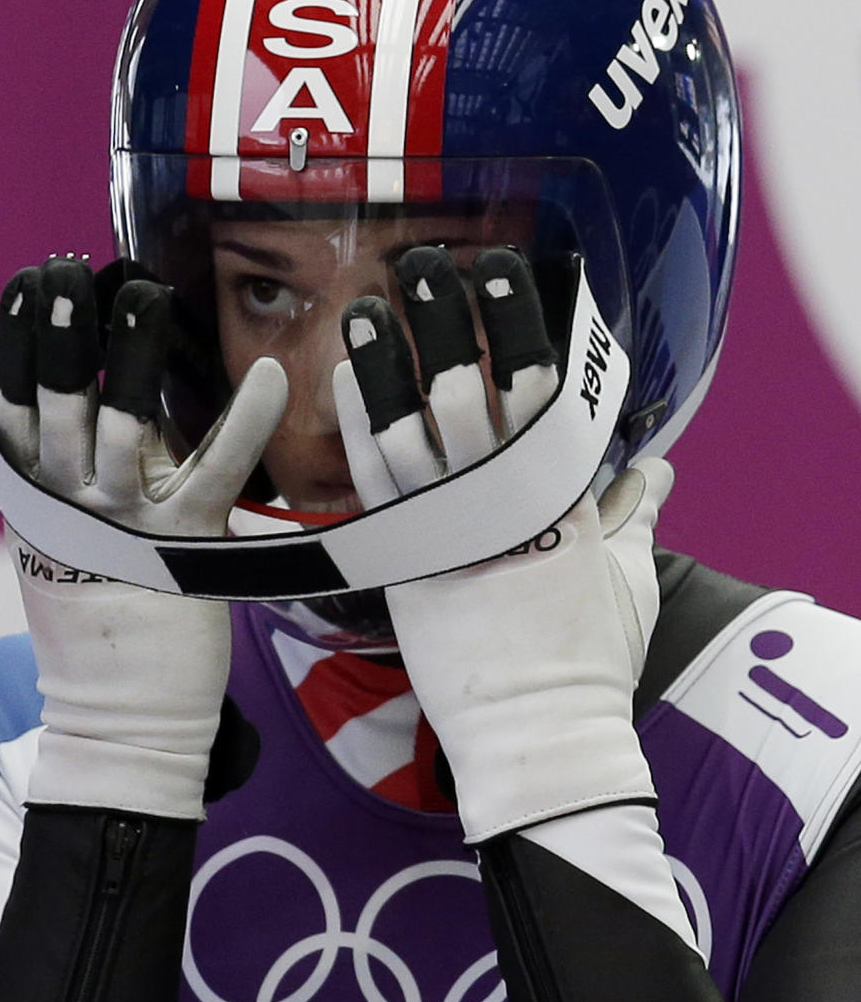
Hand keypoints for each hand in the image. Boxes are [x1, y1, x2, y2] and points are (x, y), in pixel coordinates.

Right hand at [0, 257, 286, 818]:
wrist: (122, 713)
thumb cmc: (105, 605)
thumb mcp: (65, 528)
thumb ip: (71, 460)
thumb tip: (90, 371)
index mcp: (32, 494)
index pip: (14, 402)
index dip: (21, 338)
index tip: (35, 278)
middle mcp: (69, 504)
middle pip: (62, 405)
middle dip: (68, 336)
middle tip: (77, 274)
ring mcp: (126, 528)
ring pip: (125, 428)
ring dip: (135, 359)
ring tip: (146, 295)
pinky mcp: (188, 552)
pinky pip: (216, 475)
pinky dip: (246, 421)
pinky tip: (272, 374)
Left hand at [333, 246, 671, 841]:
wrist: (537, 735)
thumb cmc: (589, 660)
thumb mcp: (626, 581)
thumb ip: (635, 515)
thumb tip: (656, 473)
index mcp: (560, 494)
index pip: (538, 386)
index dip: (516, 322)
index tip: (501, 272)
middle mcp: (500, 502)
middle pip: (466, 390)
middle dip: (443, 321)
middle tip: (425, 266)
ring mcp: (446, 531)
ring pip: (406, 427)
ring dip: (382, 362)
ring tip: (364, 308)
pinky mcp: (404, 562)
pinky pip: (371, 482)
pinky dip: (357, 427)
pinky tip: (345, 383)